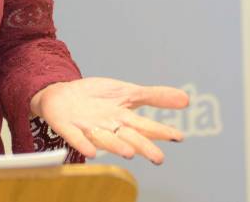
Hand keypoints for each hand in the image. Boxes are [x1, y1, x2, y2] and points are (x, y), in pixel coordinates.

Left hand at [31, 77, 188, 162]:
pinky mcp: (68, 127)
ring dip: (117, 147)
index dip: (161, 131)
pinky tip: (91, 151)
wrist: (62, 94)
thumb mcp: (128, 92)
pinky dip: (83, 143)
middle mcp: (109, 127)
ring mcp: (88, 128)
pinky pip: (76, 137)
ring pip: (105, 139)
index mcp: (124, 120)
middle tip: (159, 158)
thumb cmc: (98, 98)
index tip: (178, 137)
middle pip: (128, 138)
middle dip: (143, 147)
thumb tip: (186, 99)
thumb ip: (155, 96)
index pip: (145, 126)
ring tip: (130, 153)